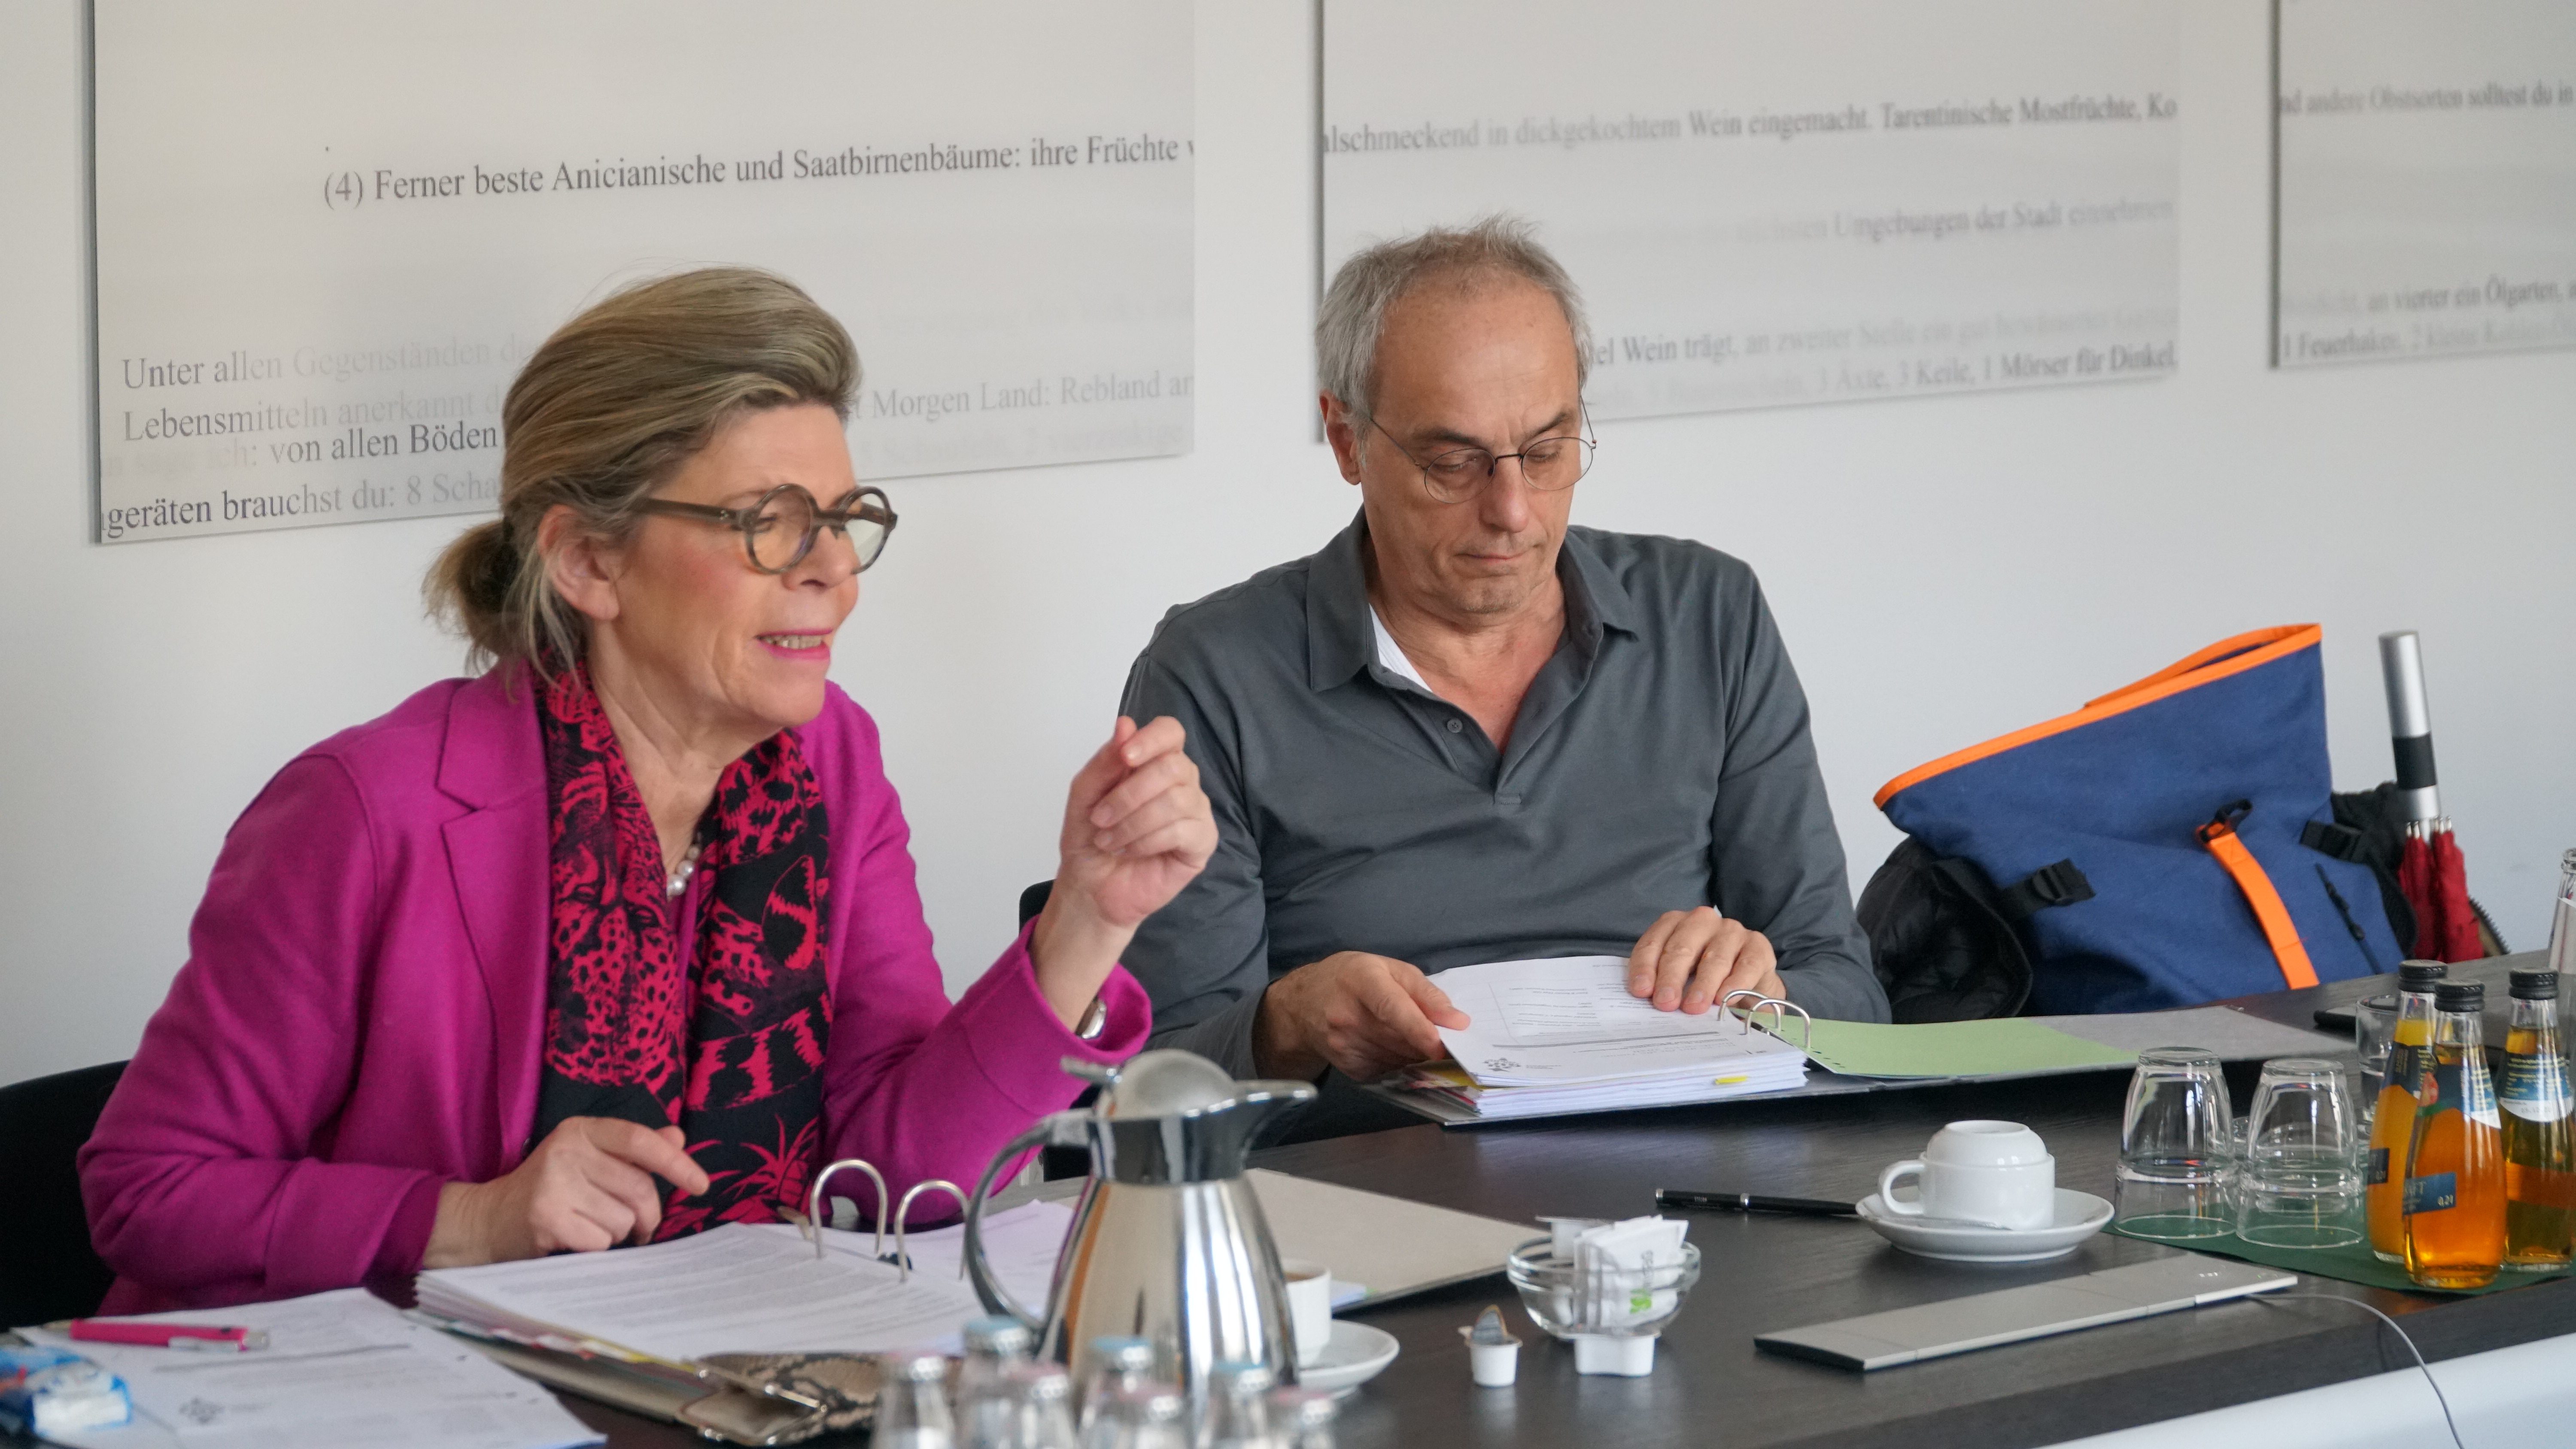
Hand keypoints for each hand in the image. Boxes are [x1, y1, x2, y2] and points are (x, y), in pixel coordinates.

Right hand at [422, 1118, 710, 1267]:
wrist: (488, 1220)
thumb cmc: (549, 1189)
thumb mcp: (588, 1159)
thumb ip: (633, 1149)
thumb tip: (677, 1138)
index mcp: (581, 1130)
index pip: (640, 1140)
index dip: (676, 1162)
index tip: (701, 1184)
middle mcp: (567, 1151)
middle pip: (639, 1189)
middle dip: (647, 1215)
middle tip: (638, 1226)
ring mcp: (554, 1184)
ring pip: (622, 1220)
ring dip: (616, 1232)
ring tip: (590, 1226)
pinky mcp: (546, 1219)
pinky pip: (600, 1242)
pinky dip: (595, 1247)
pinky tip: (574, 1239)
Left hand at [1054, 716, 1216, 928]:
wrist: (1090, 886)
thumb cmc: (1089, 837)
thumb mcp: (1085, 795)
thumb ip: (1105, 761)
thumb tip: (1125, 724)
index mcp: (1154, 762)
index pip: (1170, 732)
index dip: (1151, 739)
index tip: (1126, 757)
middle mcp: (1182, 782)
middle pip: (1173, 766)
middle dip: (1129, 793)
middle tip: (1100, 818)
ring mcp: (1195, 812)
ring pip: (1177, 800)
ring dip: (1132, 822)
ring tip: (1110, 841)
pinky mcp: (1202, 843)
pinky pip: (1183, 830)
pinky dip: (1147, 841)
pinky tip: (1130, 851)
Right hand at [1253, 952, 1469, 1081]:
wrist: (1302, 1005)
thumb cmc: (1351, 978)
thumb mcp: (1389, 969)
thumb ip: (1425, 993)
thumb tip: (1458, 1022)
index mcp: (1361, 980)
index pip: (1391, 1008)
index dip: (1418, 1029)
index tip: (1440, 1044)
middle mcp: (1348, 1016)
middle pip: (1401, 1039)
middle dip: (1428, 1042)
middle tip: (1445, 1037)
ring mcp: (1345, 1047)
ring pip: (1400, 1059)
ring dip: (1415, 1052)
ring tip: (1409, 1034)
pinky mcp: (1350, 1069)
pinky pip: (1391, 1071)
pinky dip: (1400, 1061)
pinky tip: (1389, 1045)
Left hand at [1626, 907, 1784, 1013]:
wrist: (1748, 979)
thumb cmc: (1704, 975)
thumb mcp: (1679, 975)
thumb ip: (1662, 982)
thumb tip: (1648, 1000)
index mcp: (1675, 923)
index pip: (1654, 942)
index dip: (1645, 967)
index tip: (1641, 991)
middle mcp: (1702, 921)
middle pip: (1681, 948)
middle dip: (1671, 977)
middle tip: (1665, 1003)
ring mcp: (1731, 931)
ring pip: (1714, 958)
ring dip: (1702, 985)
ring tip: (1693, 1007)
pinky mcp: (1757, 945)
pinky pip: (1746, 965)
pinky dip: (1735, 984)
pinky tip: (1724, 999)